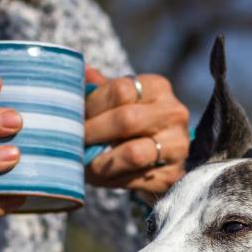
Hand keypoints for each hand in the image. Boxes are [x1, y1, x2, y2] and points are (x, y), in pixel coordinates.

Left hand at [84, 68, 188, 202]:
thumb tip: (81, 71)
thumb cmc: (132, 123)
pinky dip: (112, 179)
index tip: (73, 117)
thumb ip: (100, 89)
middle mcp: (174, 113)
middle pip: (127, 120)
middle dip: (93, 133)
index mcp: (158, 87)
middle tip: (73, 142)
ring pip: (133, 153)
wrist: (161, 156)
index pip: (121, 90)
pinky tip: (102, 176)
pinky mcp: (173, 174)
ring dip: (102, 161)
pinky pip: (136, 179)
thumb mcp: (118, 102)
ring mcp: (178, 145)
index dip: (92, 105)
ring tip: (85, 163)